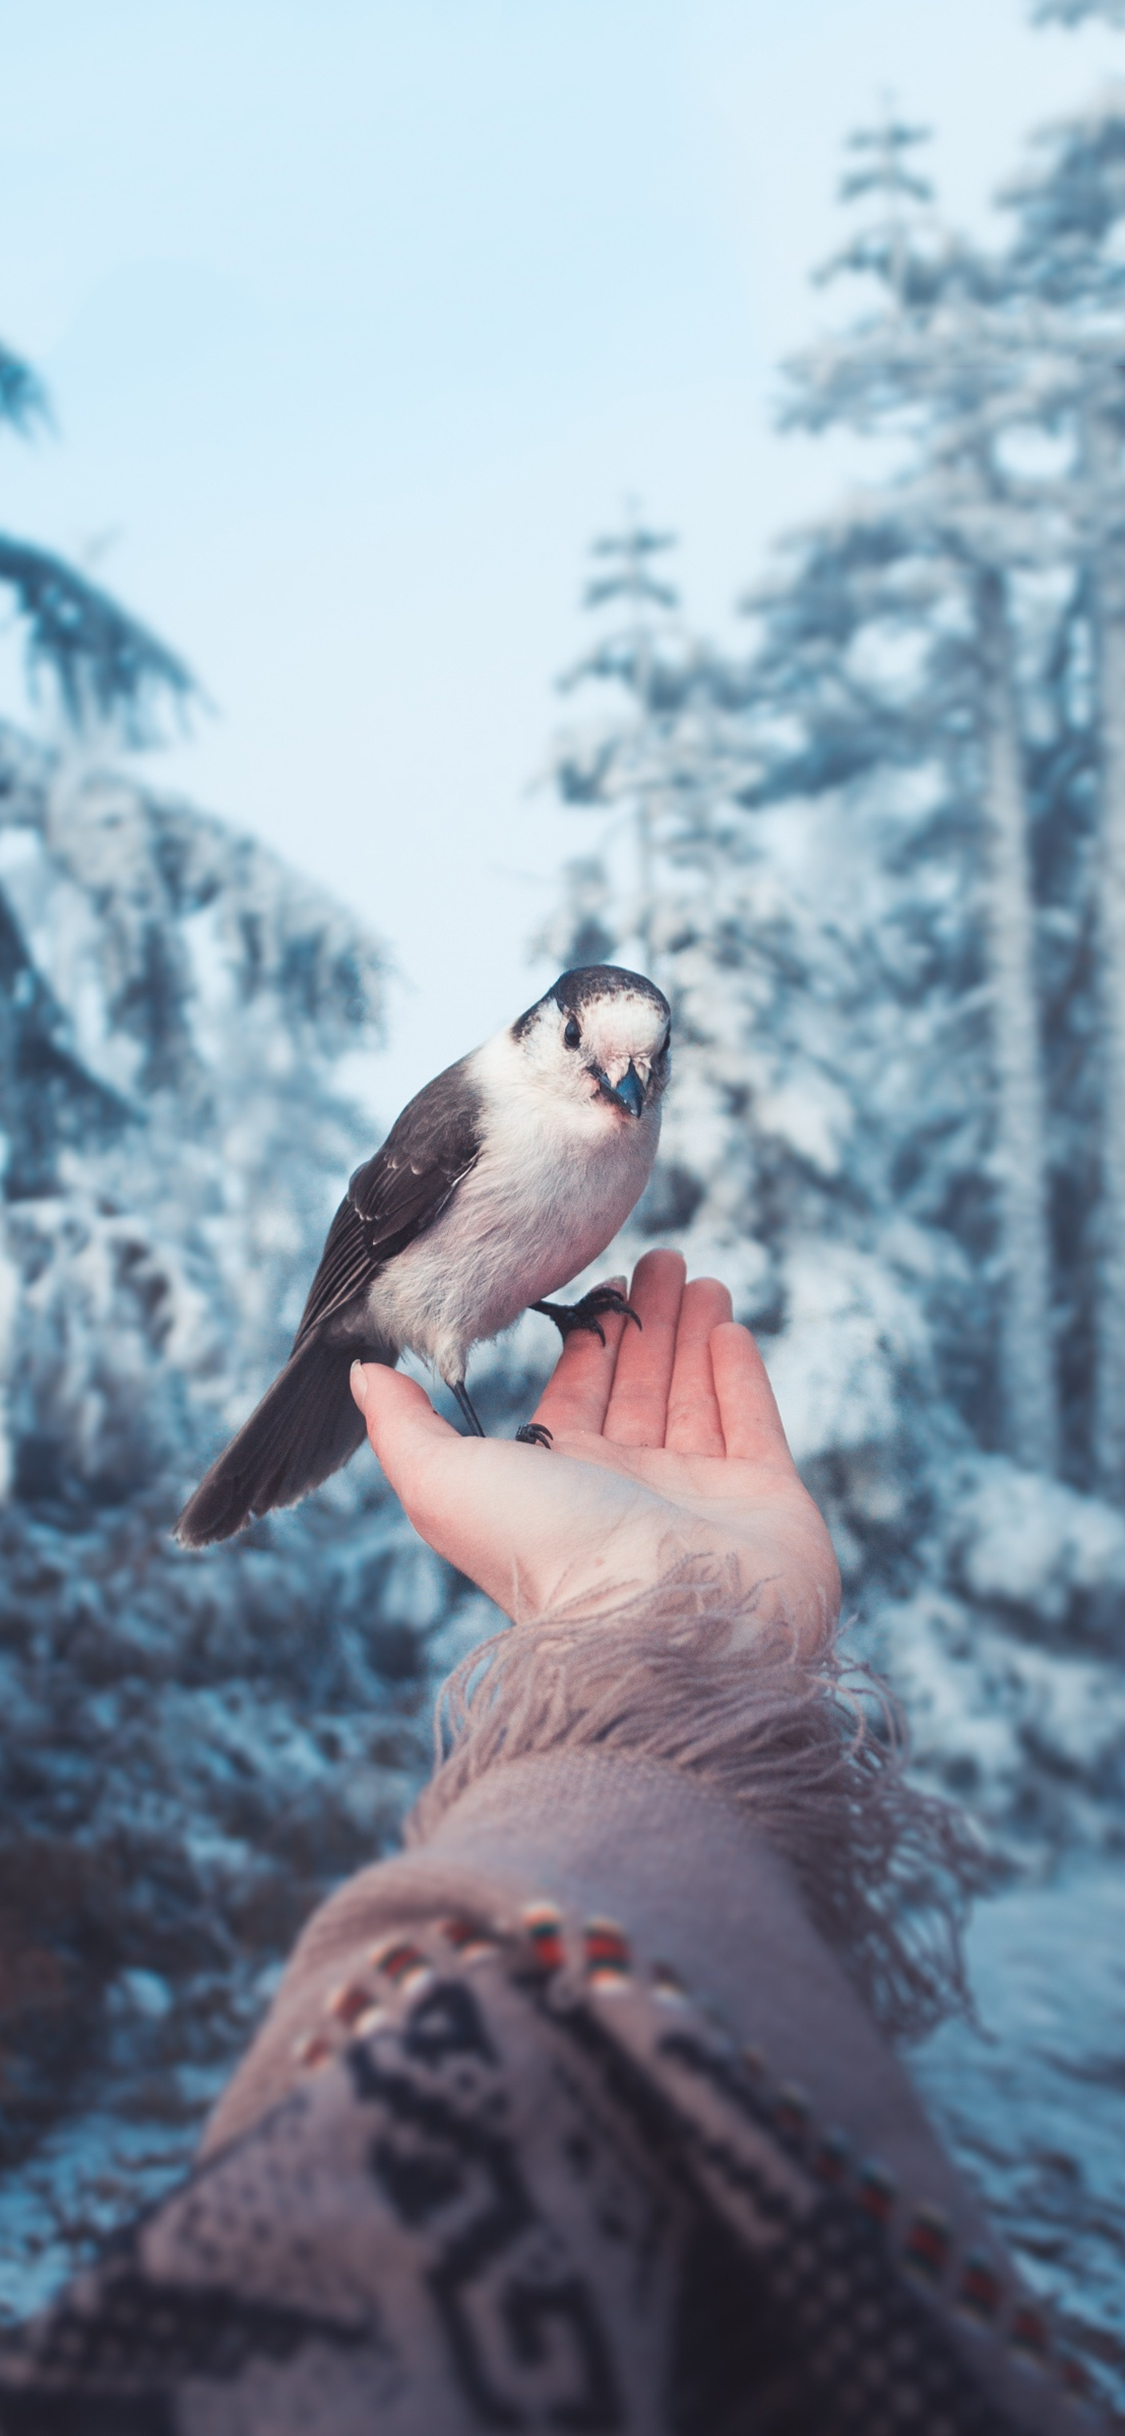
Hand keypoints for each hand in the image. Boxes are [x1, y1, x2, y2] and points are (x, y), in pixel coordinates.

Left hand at [350, 1250, 839, 1651]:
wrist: (658, 1622)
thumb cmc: (546, 1552)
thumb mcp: (444, 1479)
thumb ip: (403, 1424)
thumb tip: (362, 1373)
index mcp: (559, 1481)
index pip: (576, 1393)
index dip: (587, 1339)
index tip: (601, 1280)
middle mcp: (628, 1487)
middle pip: (638, 1385)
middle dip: (646, 1321)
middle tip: (660, 1255)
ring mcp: (700, 1496)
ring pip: (694, 1397)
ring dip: (693, 1333)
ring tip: (698, 1277)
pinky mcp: (765, 1500)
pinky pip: (751, 1423)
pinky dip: (739, 1374)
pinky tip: (729, 1327)